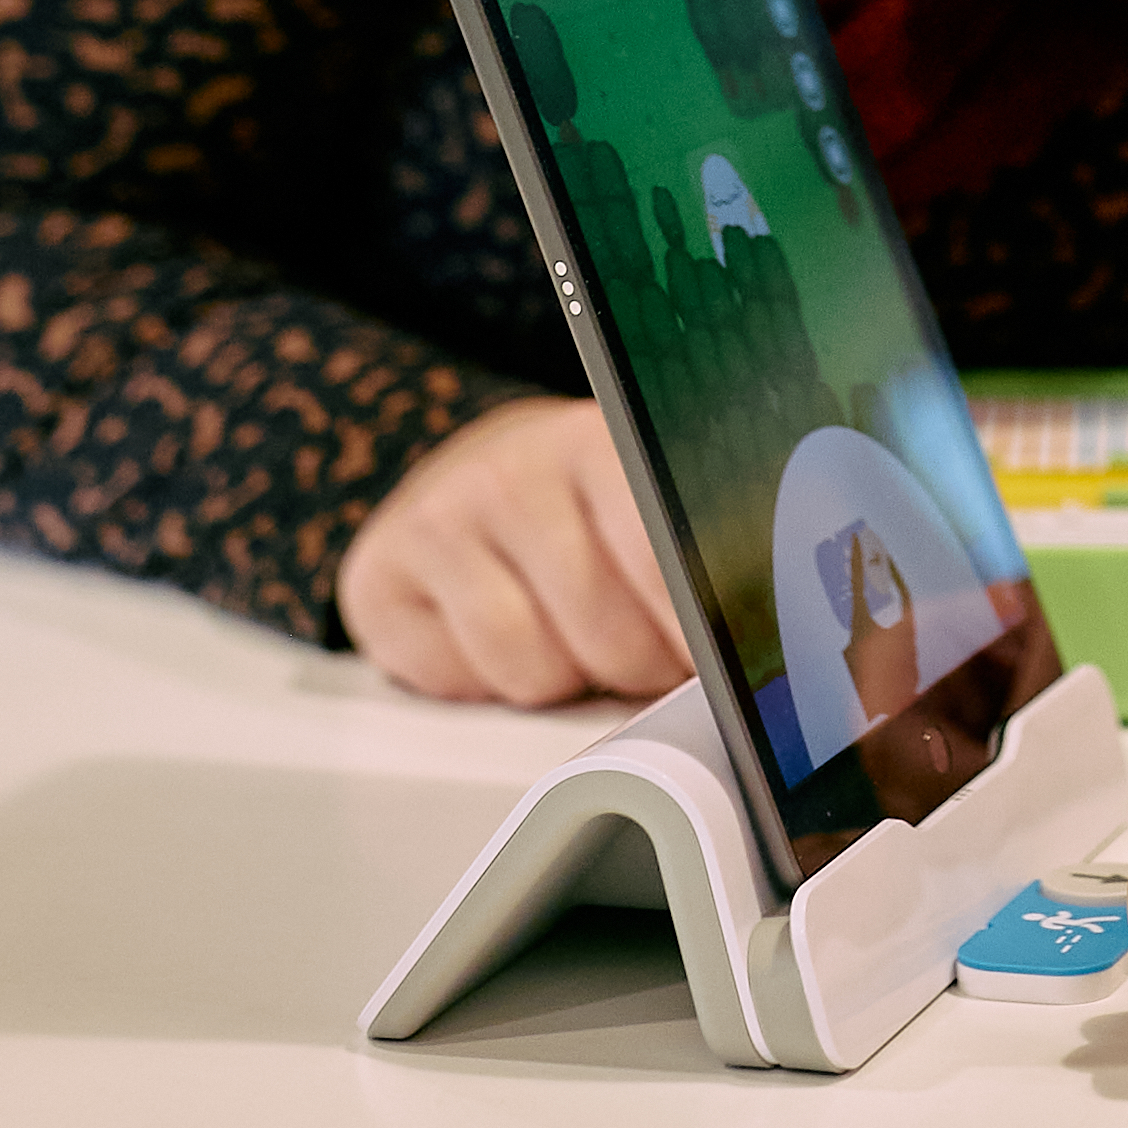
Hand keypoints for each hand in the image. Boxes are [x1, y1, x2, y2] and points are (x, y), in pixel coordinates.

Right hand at [337, 395, 690, 704]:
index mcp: (599, 442)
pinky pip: (456, 685)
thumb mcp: (647, 512)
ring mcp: (438, 518)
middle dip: (633, 664)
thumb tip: (750, 654)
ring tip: (563, 632)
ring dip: (558, 678)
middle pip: (607, 637)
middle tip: (633, 641)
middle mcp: (511, 468)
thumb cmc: (581, 509)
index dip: (693, 632)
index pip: (661, 561)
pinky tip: (491, 635)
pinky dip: (480, 685)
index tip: (710, 662)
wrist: (476, 476)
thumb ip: (692, 567)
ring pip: (532, 671)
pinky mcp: (377, 577)